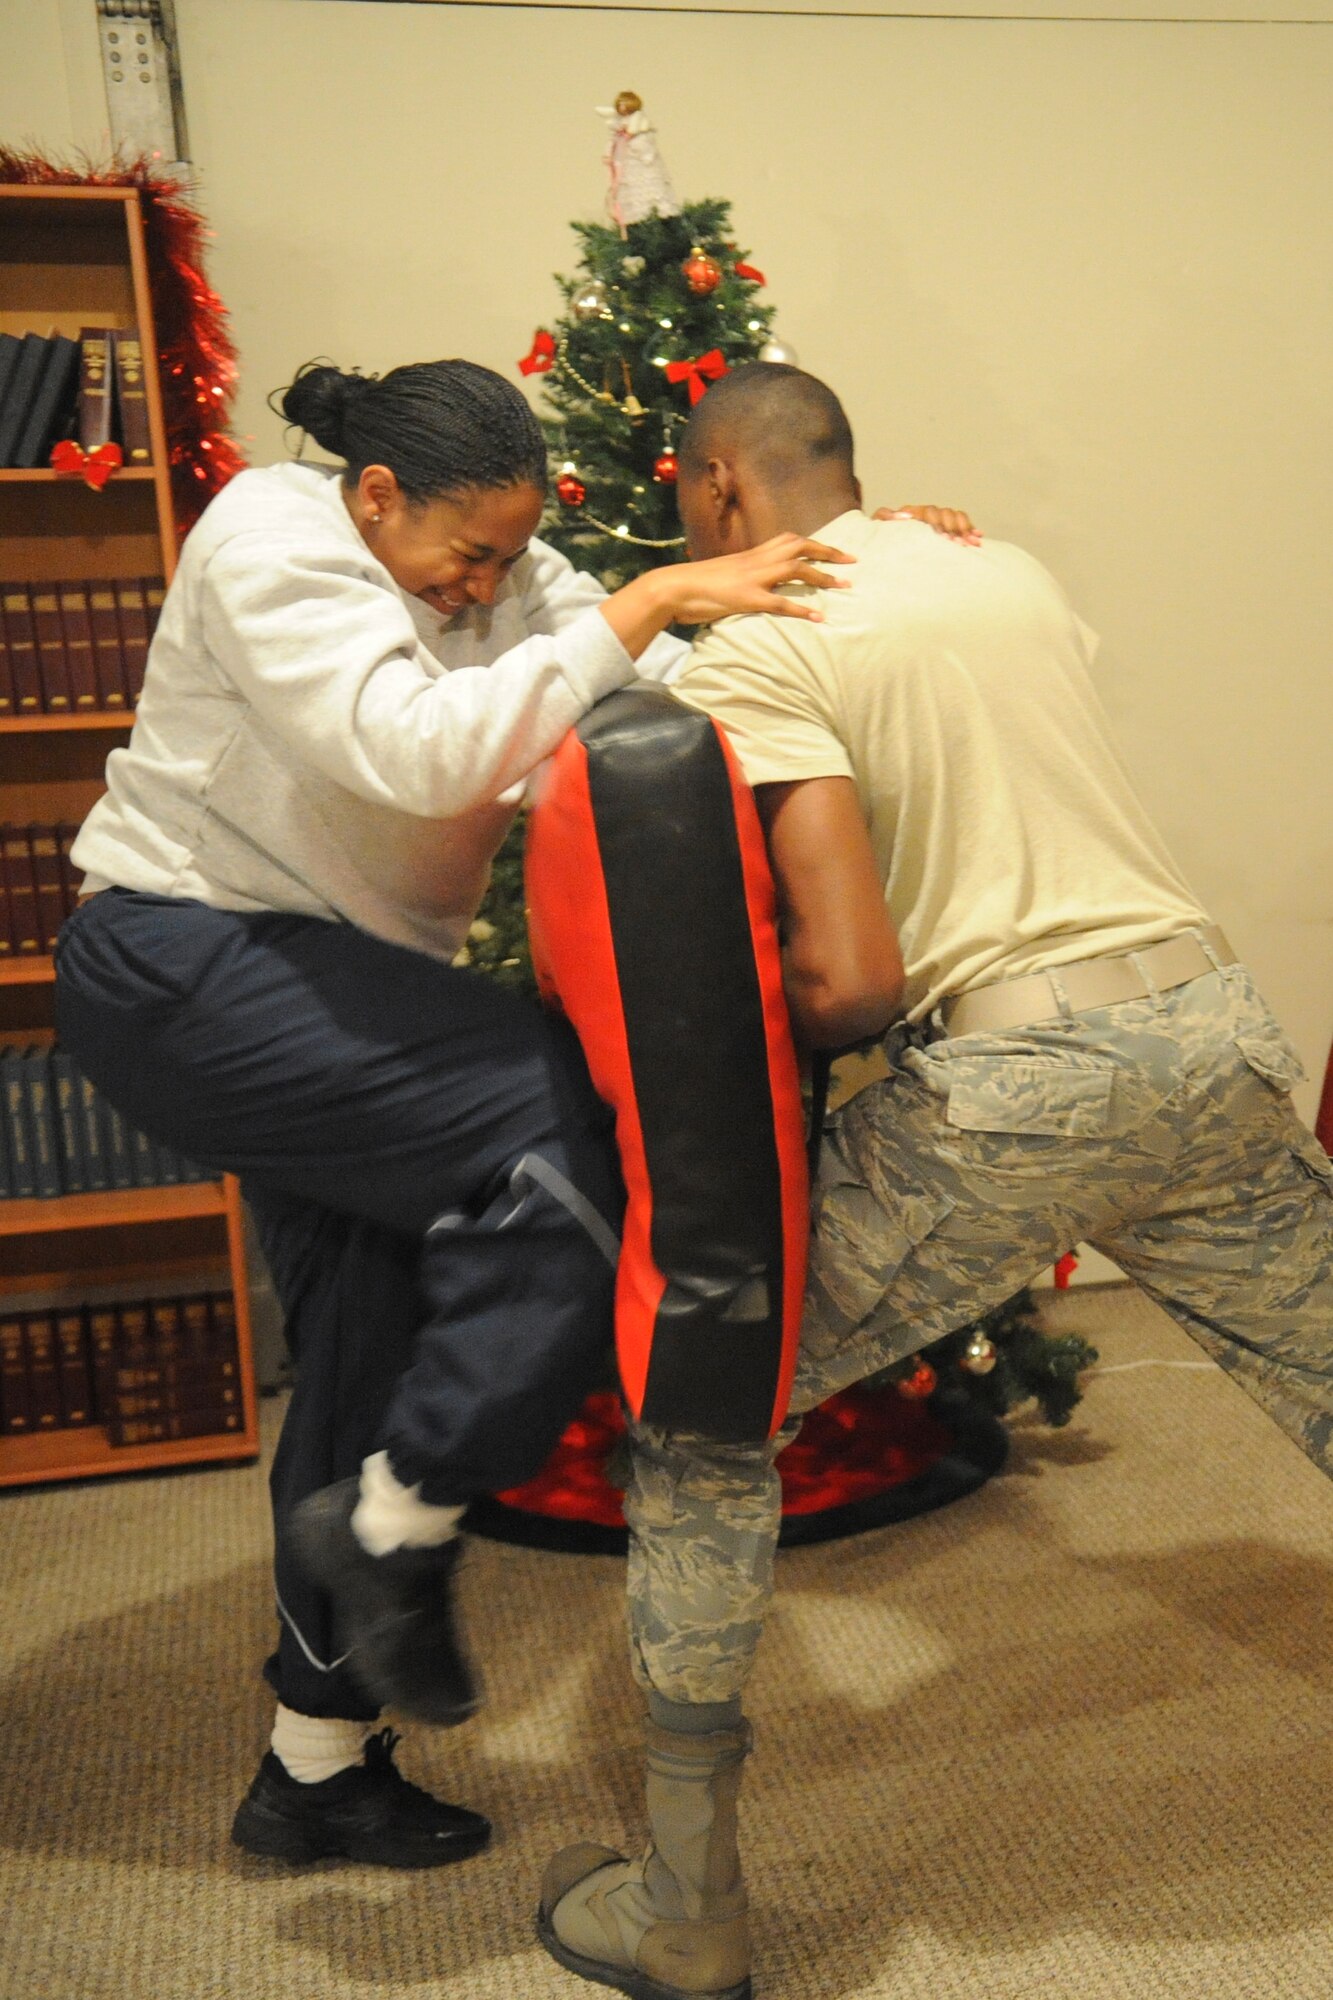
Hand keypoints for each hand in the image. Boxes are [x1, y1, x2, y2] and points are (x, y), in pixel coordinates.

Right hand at [665, 535, 854, 625]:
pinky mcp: (746, 598)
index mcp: (752, 555)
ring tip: (845, 586)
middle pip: (800, 546)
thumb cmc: (695, 586)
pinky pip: (780, 602)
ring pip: (795, 568)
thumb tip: (759, 585)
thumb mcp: (726, 575)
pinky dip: (801, 608)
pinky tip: (819, 617)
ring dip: (823, 576)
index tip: (836, 550)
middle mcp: (756, 560)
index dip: (815, 543)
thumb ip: (745, 576)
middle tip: (853, 561)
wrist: (672, 588)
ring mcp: (752, 578)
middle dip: (829, 552)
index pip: (790, 540)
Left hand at [875, 504, 980, 544]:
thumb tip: (905, 515)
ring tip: (973, 542)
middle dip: (954, 528)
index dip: (938, 523)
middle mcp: (925, 513)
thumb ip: (886, 518)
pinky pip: (961, 522)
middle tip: (959, 544)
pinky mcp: (942, 527)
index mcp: (910, 513)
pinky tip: (979, 536)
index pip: (929, 512)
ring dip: (965, 529)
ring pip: (955, 516)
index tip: (943, 538)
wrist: (882, 548)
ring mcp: (934, 519)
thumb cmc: (881, 541)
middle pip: (945, 513)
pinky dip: (970, 528)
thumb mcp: (878, 529)